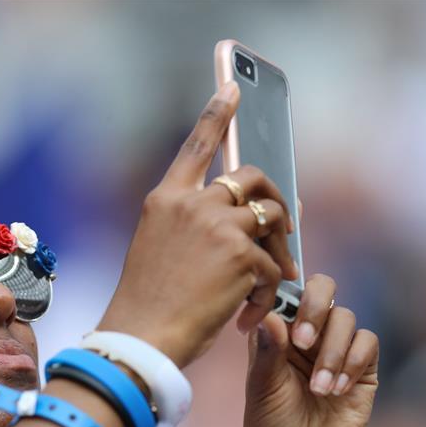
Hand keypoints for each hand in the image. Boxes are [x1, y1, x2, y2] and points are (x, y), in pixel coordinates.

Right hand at [97, 81, 297, 367]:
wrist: (141, 337)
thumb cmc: (147, 303)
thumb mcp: (157, 249)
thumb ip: (191, 226)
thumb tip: (240, 223)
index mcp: (165, 200)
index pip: (195, 146)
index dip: (216, 114)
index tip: (231, 89)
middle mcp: (192, 203)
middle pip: (250, 177)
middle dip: (274, 198)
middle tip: (284, 225)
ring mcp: (218, 225)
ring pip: (271, 219)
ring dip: (278, 252)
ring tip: (268, 284)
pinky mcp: (242, 253)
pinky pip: (273, 265)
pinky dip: (267, 292)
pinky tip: (247, 315)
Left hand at [244, 274, 378, 426]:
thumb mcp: (261, 391)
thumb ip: (267, 352)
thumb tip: (270, 314)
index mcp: (274, 335)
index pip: (284, 294)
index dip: (285, 294)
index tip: (279, 316)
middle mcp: (305, 337)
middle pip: (321, 291)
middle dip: (314, 308)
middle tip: (302, 341)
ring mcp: (335, 350)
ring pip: (345, 318)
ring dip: (332, 351)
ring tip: (319, 389)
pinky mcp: (363, 370)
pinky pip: (368, 342)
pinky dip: (354, 362)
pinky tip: (336, 390)